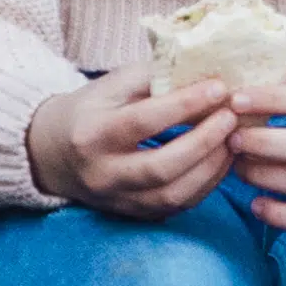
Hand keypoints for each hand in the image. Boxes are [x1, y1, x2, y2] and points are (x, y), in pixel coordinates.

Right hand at [25, 61, 244, 217]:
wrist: (53, 154)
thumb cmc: (90, 110)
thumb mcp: (112, 85)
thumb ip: (154, 77)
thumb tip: (205, 71)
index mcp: (91, 134)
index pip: (142, 121)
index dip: (184, 104)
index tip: (219, 88)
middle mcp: (102, 173)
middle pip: (160, 167)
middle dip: (204, 141)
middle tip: (231, 117)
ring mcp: (118, 199)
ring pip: (173, 194)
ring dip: (212, 166)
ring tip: (233, 138)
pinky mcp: (134, 214)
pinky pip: (177, 205)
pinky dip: (206, 183)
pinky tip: (221, 159)